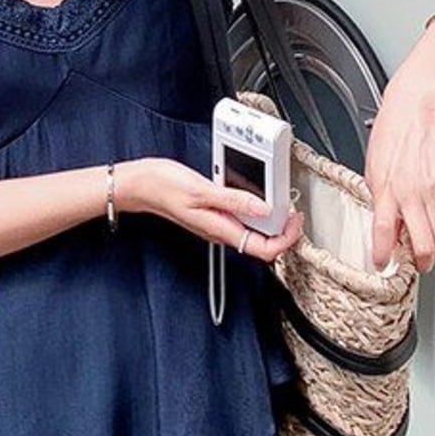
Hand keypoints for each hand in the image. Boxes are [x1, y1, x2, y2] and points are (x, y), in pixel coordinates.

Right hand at [118, 157, 302, 264]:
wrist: (140, 185)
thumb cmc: (163, 187)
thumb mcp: (203, 190)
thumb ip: (235, 200)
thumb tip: (264, 209)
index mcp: (222, 229)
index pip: (264, 250)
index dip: (285, 239)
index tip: (294, 221)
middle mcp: (222, 230)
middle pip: (263, 242)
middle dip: (283, 228)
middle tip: (292, 208)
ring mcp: (219, 223)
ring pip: (253, 230)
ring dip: (270, 218)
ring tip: (280, 199)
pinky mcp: (215, 212)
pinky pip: (242, 217)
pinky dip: (255, 207)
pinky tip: (257, 191)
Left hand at [363, 81, 434, 272]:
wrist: (414, 112)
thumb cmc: (390, 138)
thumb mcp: (372, 174)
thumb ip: (379, 204)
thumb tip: (385, 229)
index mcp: (387, 191)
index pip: (383, 234)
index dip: (383, 256)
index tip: (382, 265)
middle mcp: (412, 193)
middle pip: (422, 244)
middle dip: (420, 263)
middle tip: (417, 266)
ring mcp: (434, 190)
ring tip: (428, 252)